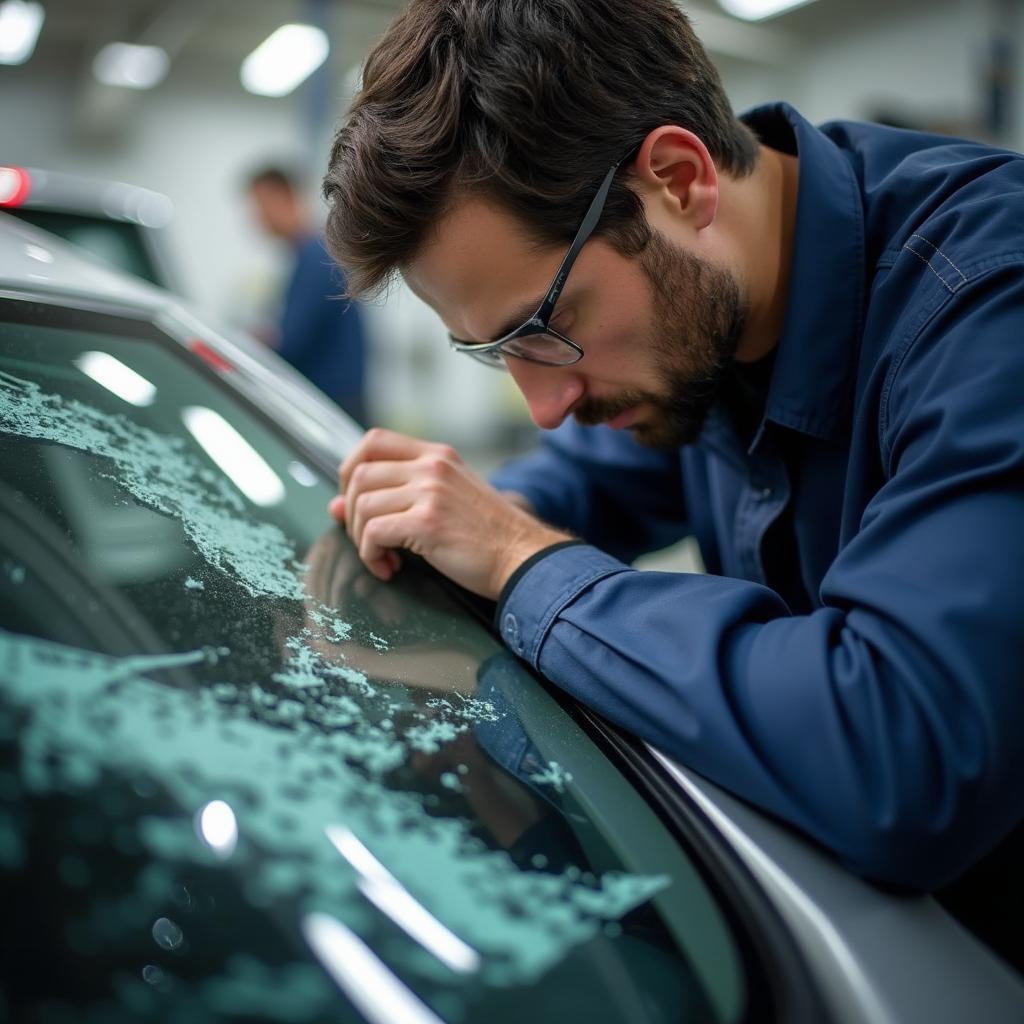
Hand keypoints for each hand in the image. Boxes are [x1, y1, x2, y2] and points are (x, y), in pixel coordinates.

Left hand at [328, 429, 570, 599]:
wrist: (523, 558)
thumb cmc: (488, 537)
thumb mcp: (445, 501)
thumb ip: (398, 496)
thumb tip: (337, 506)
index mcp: (438, 455)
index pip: (374, 440)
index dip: (350, 468)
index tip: (353, 499)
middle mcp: (433, 466)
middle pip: (360, 473)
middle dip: (351, 511)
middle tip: (365, 539)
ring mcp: (431, 492)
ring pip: (363, 504)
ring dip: (360, 538)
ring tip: (381, 558)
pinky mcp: (428, 522)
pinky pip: (374, 533)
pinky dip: (371, 555)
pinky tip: (388, 568)